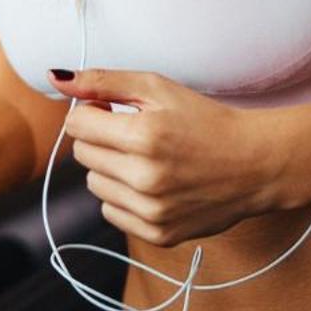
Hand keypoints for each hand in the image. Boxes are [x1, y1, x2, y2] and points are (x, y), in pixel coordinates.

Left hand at [51, 67, 285, 247]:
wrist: (256, 164)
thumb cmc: (205, 120)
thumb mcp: (157, 88)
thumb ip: (102, 81)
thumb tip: (54, 77)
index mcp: (143, 136)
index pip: (76, 124)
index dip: (93, 112)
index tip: (115, 110)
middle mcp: (145, 177)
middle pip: (81, 155)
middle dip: (99, 139)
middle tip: (133, 133)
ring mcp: (152, 210)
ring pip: (93, 184)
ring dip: (109, 169)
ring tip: (145, 159)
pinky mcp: (158, 233)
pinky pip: (110, 211)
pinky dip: (123, 197)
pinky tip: (152, 184)